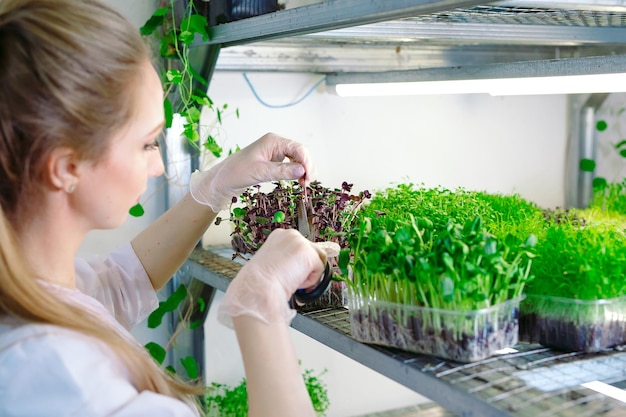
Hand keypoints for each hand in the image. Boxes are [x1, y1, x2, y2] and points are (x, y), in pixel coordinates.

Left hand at [189, 133, 315, 211]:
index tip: (308, 178)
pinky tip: (297, 181)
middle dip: (307, 167)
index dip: (307, 162)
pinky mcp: (273, 162)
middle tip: (307, 184)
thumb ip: (281, 171)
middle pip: (301, 152)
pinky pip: (291, 165)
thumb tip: (302, 170)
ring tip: (303, 184)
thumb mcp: (260, 172)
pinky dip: (297, 173)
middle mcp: (276, 145)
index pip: (298, 148)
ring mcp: (275, 153)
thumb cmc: (235, 173)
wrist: (222, 181)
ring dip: (303, 170)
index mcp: (273, 141)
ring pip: (298, 159)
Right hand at [218, 229, 337, 327]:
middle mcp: (290, 235)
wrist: (257, 287)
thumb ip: (285, 260)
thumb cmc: (260, 282)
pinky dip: (310, 281)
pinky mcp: (308, 253)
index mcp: (279, 236)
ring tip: (292, 281)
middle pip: (312, 251)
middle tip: (294, 280)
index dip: (298, 263)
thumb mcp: (272, 264)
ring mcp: (300, 242)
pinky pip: (319, 270)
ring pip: (317, 260)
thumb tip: (298, 268)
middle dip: (306, 267)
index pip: (299, 247)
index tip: (292, 273)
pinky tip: (295, 282)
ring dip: (308, 274)